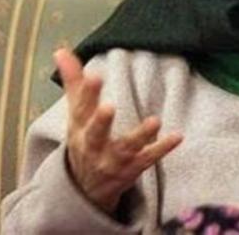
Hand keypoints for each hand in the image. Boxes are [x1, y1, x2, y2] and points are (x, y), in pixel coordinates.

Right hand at [54, 48, 182, 213]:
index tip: (94, 74)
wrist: (85, 189)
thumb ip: (73, 81)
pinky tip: (177, 136)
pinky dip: (161, 149)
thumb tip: (61, 50)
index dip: (87, 92)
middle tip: (109, 107)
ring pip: (125, 148)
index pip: (81, 108)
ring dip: (140, 136)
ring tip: (155, 121)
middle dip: (101, 121)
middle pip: (95, 133)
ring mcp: (113, 159)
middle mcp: (93, 145)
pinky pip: (147, 159)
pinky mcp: (132, 168)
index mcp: (79, 127)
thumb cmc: (84, 139)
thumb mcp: (76, 113)